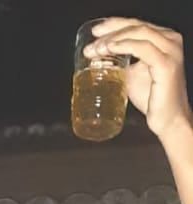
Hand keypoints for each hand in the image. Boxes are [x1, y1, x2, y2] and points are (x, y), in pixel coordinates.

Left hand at [85, 18, 190, 139]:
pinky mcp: (166, 65)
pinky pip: (143, 48)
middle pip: (136, 26)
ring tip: (97, 49)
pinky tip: (111, 49)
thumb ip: (120, 64)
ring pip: (138, 33)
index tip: (95, 32)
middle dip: (111, 32)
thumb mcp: (132, 76)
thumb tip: (98, 59)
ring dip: (114, 39)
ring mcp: (170, 51)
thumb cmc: (152, 100)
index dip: (114, 25)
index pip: (136, 25)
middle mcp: (170, 40)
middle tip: (92, 44)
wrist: (167, 121)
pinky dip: (125, 46)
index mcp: (163, 39)